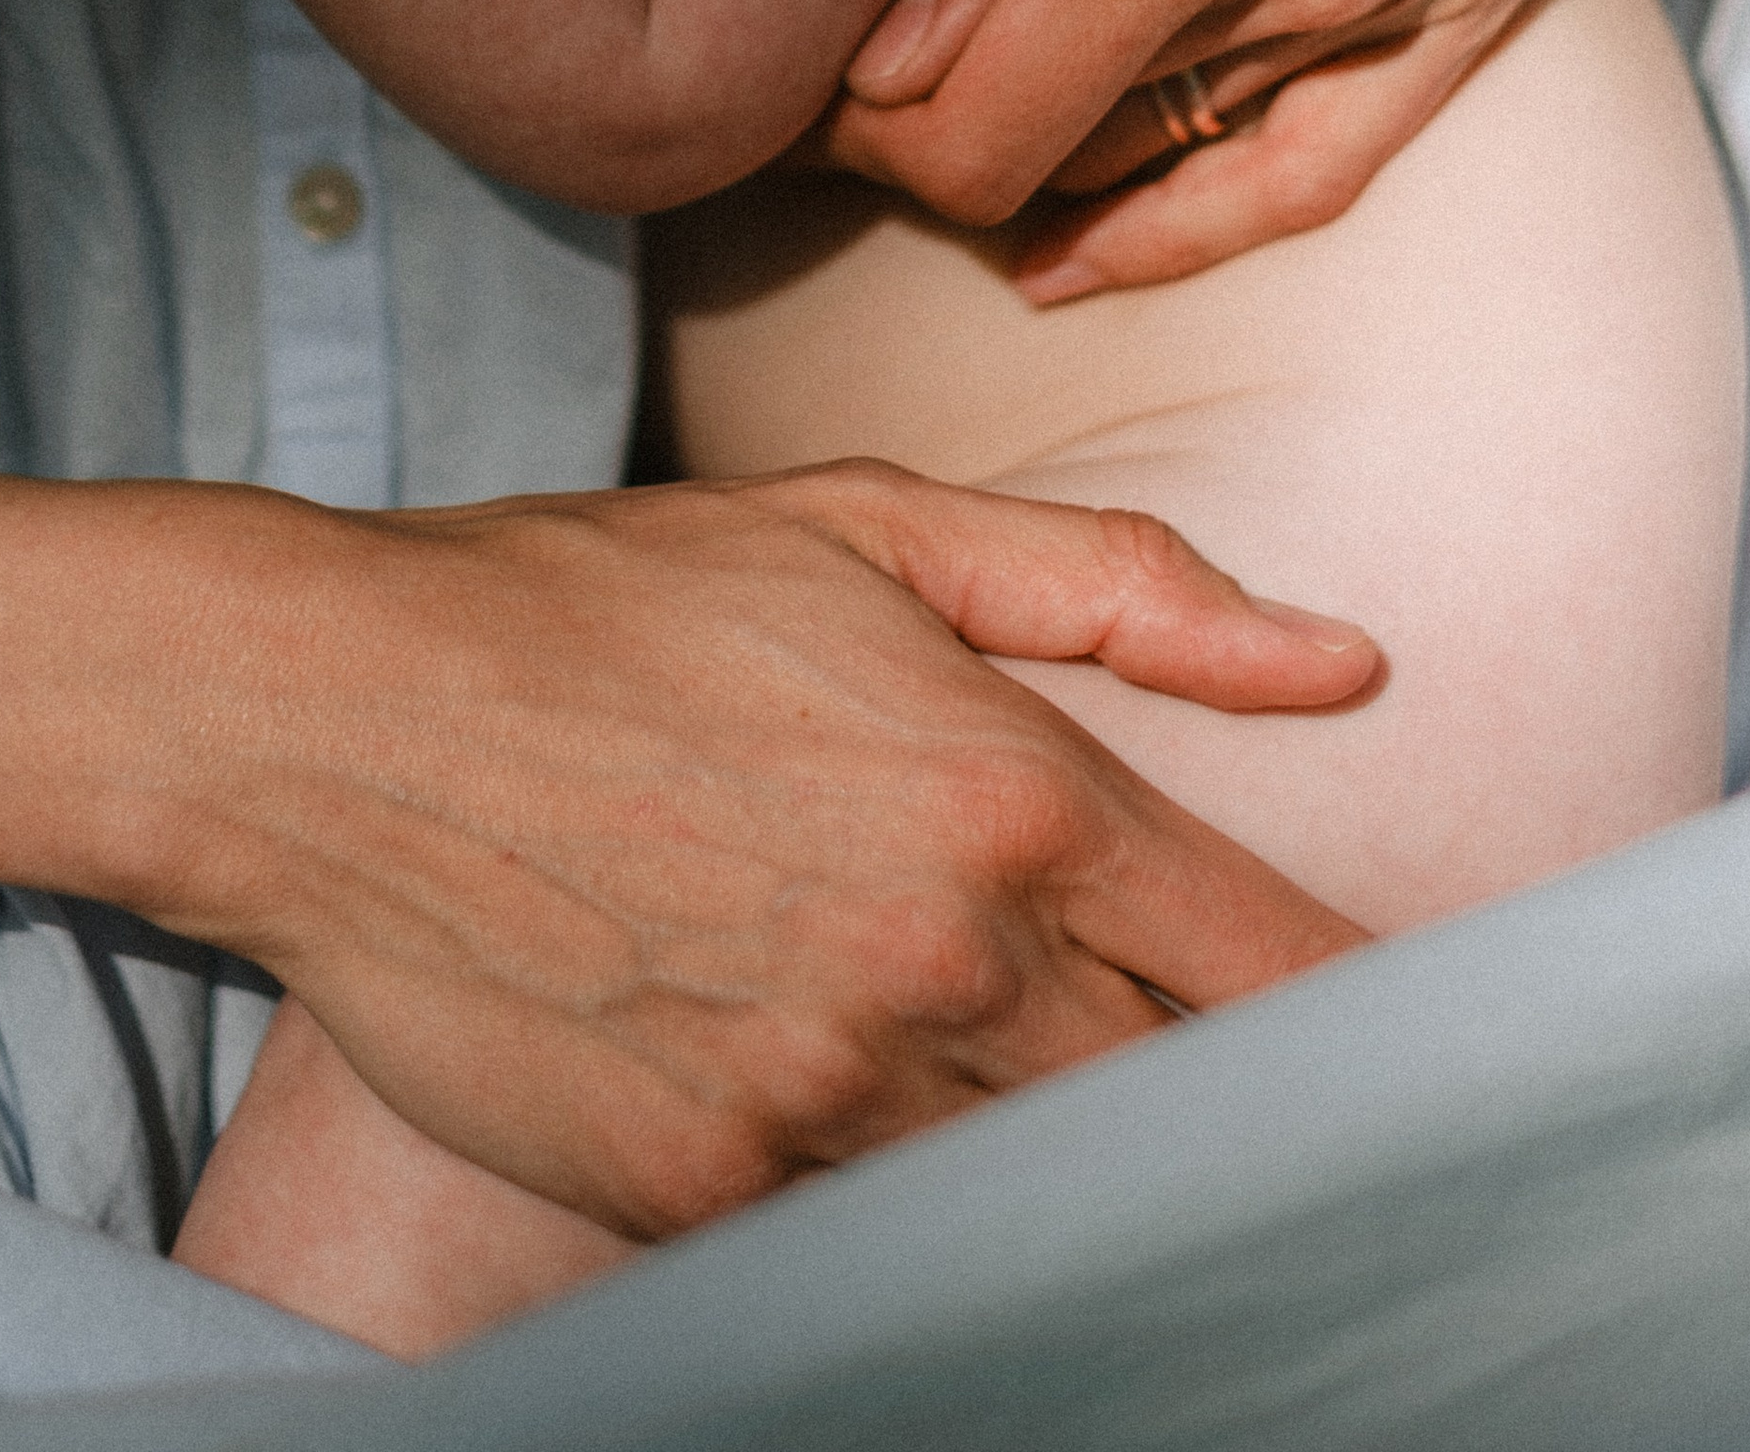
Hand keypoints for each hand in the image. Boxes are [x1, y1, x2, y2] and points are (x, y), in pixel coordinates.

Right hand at [224, 465, 1371, 1238]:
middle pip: (1178, 1103)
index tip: (1412, 1047)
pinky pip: (859, 1226)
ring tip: (982, 1054)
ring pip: (1030, 1179)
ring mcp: (825, 1091)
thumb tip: (1346, 659)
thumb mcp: (867, 524)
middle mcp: (947, 958)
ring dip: (1043, 1138)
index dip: (1367, 1018)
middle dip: (1210, 1095)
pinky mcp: (706, 1186)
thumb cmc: (606, 597)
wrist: (338, 712)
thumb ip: (1122, 588)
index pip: (1277, 963)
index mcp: (1013, 790)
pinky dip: (878, 1180)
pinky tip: (826, 1091)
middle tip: (1195, 1067)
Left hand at [812, 0, 1678, 289]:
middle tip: (841, 92)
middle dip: (940, 139)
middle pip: (1073, 154)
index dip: (866, 145)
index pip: (982, 132)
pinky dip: (1212, 209)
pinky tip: (1098, 240)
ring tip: (943, 113)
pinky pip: (1341, 157)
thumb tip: (884, 70)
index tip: (797, 94)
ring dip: (1060, 156)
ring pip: (1189, 155)